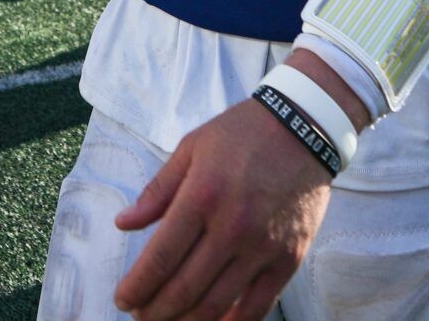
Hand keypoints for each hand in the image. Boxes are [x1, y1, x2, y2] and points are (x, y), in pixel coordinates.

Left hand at [113, 97, 332, 320]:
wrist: (305, 127)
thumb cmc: (242, 134)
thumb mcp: (192, 147)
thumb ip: (157, 191)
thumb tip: (123, 223)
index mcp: (202, 195)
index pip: (160, 258)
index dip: (137, 287)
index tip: (123, 299)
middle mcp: (232, 226)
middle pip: (184, 289)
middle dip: (154, 311)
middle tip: (140, 315)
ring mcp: (263, 247)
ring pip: (216, 305)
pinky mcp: (289, 259)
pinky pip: (258, 307)